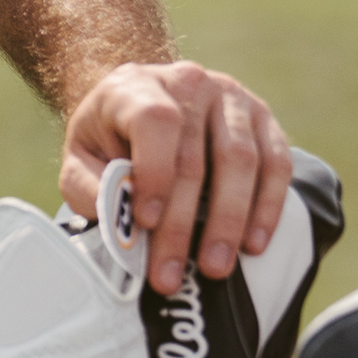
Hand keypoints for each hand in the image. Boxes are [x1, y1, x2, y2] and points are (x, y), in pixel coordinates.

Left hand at [60, 60, 290, 295]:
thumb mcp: (80, 156)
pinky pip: (276, 163)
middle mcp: (189, 83)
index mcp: (136, 87)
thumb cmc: (110, 138)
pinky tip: (254, 244)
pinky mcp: (263, 118)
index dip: (154, 173)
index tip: (145, 221)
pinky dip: (268, 207)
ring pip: (241, 161)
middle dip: (182, 224)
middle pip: (195, 156)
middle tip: (171, 274)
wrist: (143, 103)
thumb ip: (88, 186)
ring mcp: (231, 97)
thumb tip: (115, 219)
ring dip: (229, 221)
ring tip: (215, 267)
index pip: (155, 121)